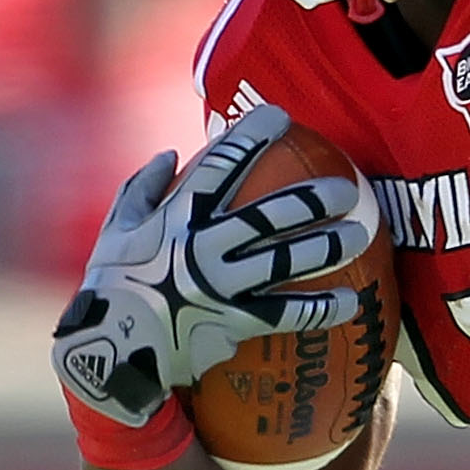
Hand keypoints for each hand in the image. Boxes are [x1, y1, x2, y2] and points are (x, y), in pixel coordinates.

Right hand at [51, 105, 374, 429]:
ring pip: (283, 262)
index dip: (250, 138)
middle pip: (266, 215)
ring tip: (361, 235)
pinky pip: (283, 315)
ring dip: (326, 247)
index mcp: (174, 217)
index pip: (219, 166)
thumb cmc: (110, 289)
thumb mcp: (114, 231)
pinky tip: (351, 304)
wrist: (108, 353)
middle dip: (310, 198)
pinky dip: (318, 310)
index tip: (280, 116)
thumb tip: (171, 154)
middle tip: (347, 188)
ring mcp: (218, 287)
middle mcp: (200, 248)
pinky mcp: (230, 324)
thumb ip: (141, 189)